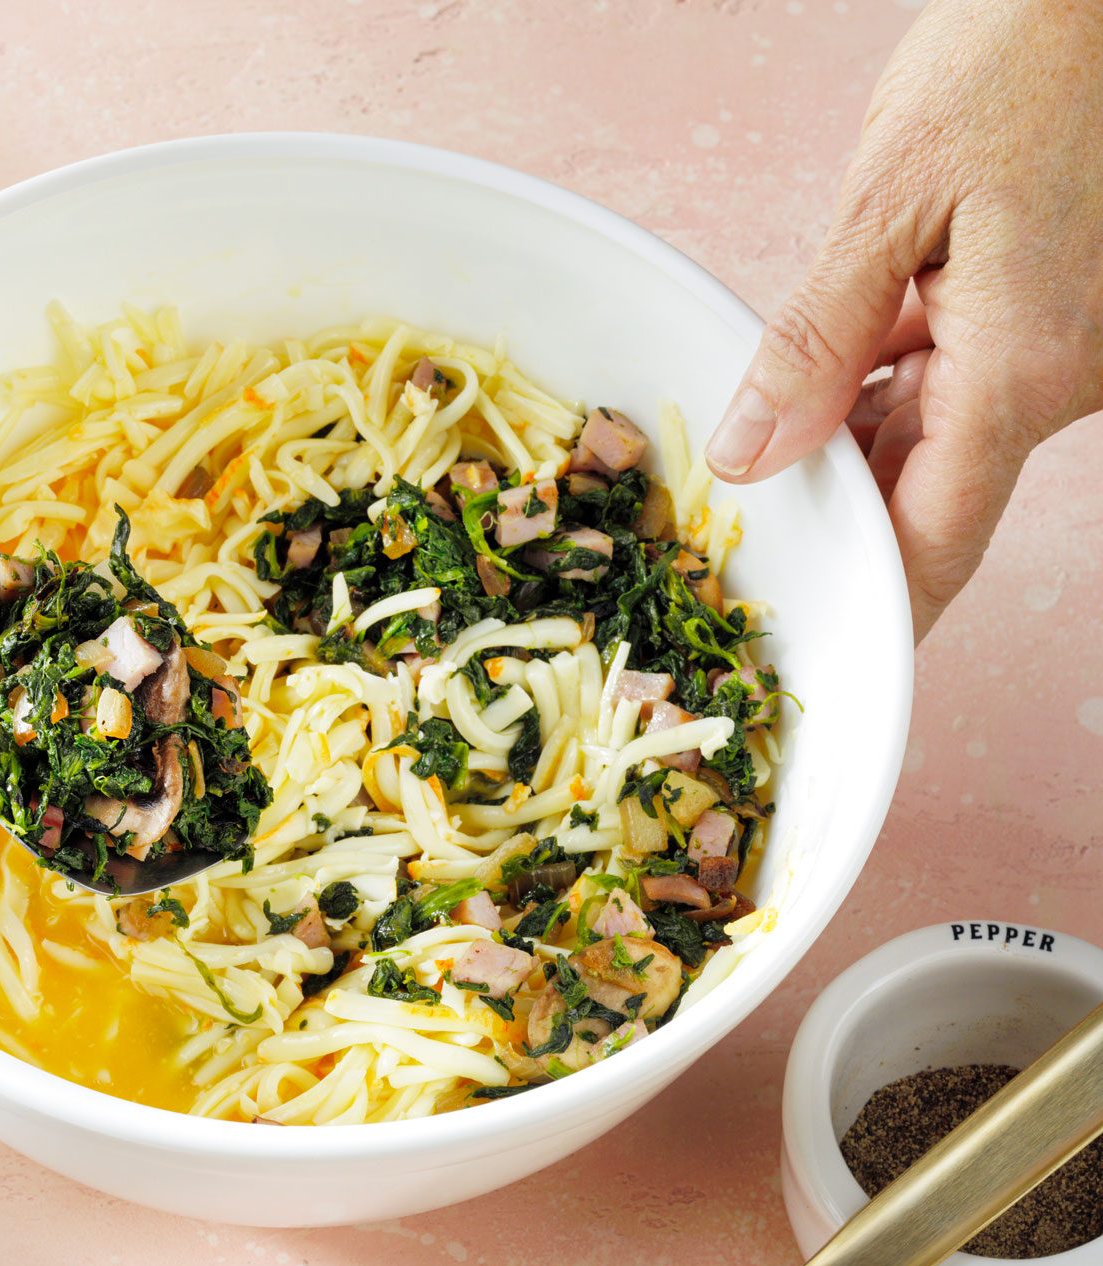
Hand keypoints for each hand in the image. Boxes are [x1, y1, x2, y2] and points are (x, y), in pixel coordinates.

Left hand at [703, 0, 1102, 639]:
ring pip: (942, 428)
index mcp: (1026, 369)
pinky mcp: (1063, 309)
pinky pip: (964, 373)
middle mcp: (1064, 376)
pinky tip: (826, 367)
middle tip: (746, 532)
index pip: (937, 538)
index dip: (881, 608)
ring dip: (857, 437)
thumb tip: (754, 452)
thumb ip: (817, 340)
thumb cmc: (1021, 62)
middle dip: (843, 508)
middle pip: (932, 488)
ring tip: (763, 441)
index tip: (827, 652)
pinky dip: (891, 378)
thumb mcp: (889, 202)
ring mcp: (1073, 345)